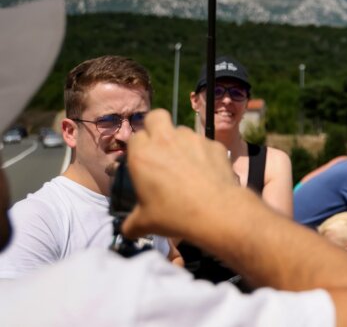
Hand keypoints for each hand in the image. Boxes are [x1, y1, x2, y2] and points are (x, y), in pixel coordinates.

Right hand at [121, 110, 239, 239]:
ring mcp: (193, 139)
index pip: (135, 138)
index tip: (143, 163)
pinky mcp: (214, 144)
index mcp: (143, 154)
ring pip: (183, 130)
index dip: (138, 148)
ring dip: (181, 142)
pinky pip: (205, 143)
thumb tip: (128, 230)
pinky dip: (203, 153)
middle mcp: (166, 140)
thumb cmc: (174, 214)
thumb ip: (132, 223)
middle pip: (156, 116)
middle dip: (155, 127)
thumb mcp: (144, 223)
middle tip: (160, 148)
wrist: (216, 210)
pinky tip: (207, 172)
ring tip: (186, 165)